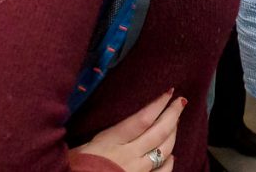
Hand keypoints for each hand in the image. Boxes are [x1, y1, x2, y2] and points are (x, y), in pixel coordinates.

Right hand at [71, 89, 186, 170]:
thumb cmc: (75, 168)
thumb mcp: (82, 147)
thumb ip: (102, 136)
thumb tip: (112, 121)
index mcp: (112, 142)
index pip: (142, 118)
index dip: (158, 104)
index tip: (169, 92)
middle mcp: (129, 155)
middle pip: (159, 131)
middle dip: (173, 114)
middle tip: (181, 102)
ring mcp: (138, 171)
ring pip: (164, 149)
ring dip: (173, 134)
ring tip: (176, 123)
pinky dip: (169, 162)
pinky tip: (171, 155)